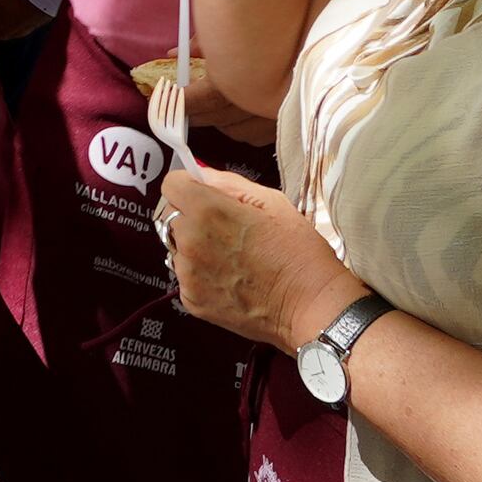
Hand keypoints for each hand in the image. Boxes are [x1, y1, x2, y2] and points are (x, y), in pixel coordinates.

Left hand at [161, 163, 364, 353]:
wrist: (310, 306)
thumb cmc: (297, 252)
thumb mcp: (272, 202)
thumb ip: (229, 183)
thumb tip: (202, 175)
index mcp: (207, 211)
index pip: (171, 185)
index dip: (189, 186)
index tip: (203, 194)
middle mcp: (190, 241)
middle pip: (171, 216)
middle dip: (192, 216)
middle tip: (226, 229)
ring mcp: (188, 273)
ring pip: (177, 246)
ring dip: (195, 246)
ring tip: (232, 256)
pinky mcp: (191, 299)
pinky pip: (185, 275)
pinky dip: (201, 273)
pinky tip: (230, 277)